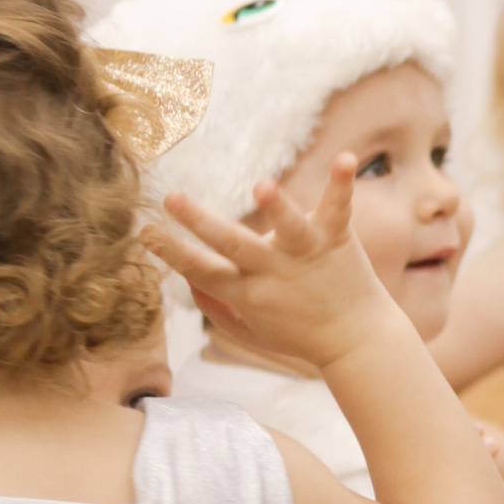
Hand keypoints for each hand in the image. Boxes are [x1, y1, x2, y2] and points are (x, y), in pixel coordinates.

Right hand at [147, 158, 392, 376]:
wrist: (359, 343)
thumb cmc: (298, 334)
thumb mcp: (248, 330)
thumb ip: (214, 305)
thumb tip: (182, 275)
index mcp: (247, 293)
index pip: (201, 271)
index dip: (170, 252)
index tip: (144, 231)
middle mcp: (273, 272)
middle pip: (233, 245)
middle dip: (200, 221)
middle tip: (172, 198)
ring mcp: (305, 254)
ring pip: (289, 228)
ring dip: (276, 207)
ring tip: (262, 186)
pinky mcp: (336, 239)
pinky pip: (338, 209)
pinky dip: (341, 185)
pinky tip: (346, 159)